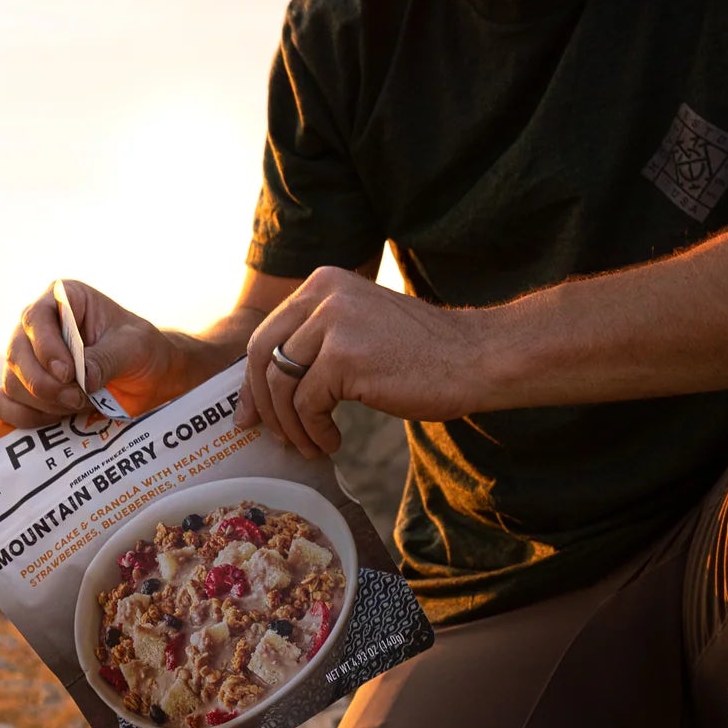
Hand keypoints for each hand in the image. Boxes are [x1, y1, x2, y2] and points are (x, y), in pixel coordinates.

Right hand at [0, 280, 179, 425]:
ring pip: (11, 382)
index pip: (36, 317)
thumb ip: (106, 358)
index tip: (68, 373)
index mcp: (63, 300)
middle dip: (44, 383)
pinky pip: (3, 404)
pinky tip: (55, 418)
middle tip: (77, 398)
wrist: (148, 379)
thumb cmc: (142, 351)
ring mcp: (28, 358)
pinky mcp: (25, 389)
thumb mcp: (134, 347)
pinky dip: (24, 417)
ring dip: (42, 402)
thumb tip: (81, 378)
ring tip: (78, 404)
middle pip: (16, 353)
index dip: (46, 347)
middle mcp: (38, 327)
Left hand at [241, 267, 493, 455]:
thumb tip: (267, 383)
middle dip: (262, 403)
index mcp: (323, 282)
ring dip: (291, 424)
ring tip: (310, 444)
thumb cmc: (421, 353)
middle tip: (270, 435)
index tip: (252, 413)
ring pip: (280, 384)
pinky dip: (314, 430)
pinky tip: (333, 440)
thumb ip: (317, 340)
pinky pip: (307, 404)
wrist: (476, 358)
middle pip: (261, 355)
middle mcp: (322, 294)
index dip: (252, 379)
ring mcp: (333, 323)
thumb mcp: (359, 326)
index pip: (265, 333)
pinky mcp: (344, 357)